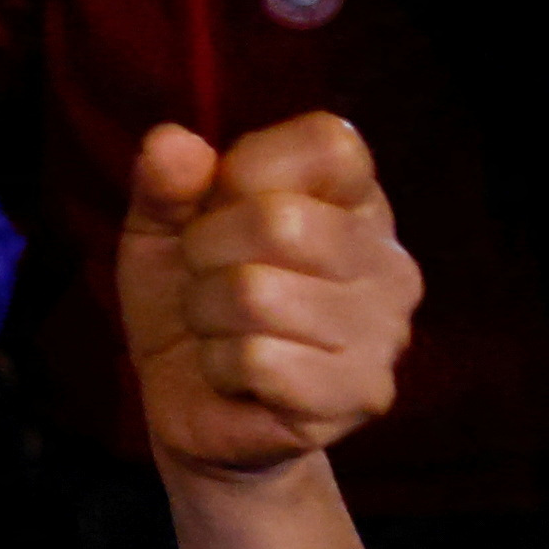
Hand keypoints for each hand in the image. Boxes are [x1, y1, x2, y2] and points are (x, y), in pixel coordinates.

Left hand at [117, 113, 418, 480]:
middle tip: (207, 281)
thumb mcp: (159, 228)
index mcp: (356, 203)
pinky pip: (259, 360)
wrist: (195, 406)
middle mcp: (389, 262)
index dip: (247, 168)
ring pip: (257, 293)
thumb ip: (164, 181)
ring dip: (206, 315)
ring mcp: (385, 333)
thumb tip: (172, 143)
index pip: (327, 144)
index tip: (220, 208)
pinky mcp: (361, 394)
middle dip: (205, 252)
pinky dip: (219, 365)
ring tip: (221, 330)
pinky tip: (236, 376)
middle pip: (279, 220)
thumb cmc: (191, 299)